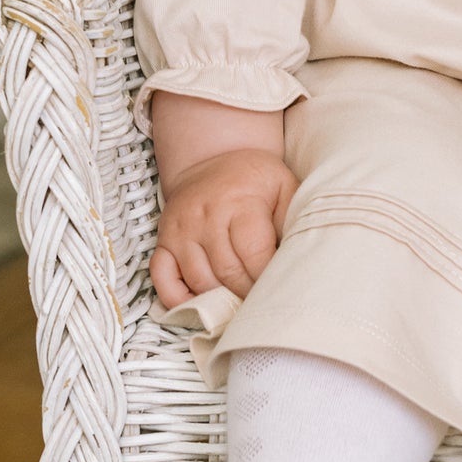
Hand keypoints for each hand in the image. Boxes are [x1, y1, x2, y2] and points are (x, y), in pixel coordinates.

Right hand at [151, 146, 298, 307]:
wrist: (213, 157)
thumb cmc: (256, 179)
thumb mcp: (284, 186)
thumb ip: (293, 219)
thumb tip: (300, 258)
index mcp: (239, 203)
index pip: (254, 254)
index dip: (268, 278)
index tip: (280, 287)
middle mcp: (205, 217)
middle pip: (227, 272)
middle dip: (248, 293)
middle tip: (263, 300)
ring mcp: (180, 230)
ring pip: (199, 280)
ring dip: (220, 299)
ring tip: (240, 303)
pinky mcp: (163, 241)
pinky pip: (162, 279)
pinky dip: (178, 299)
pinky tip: (201, 304)